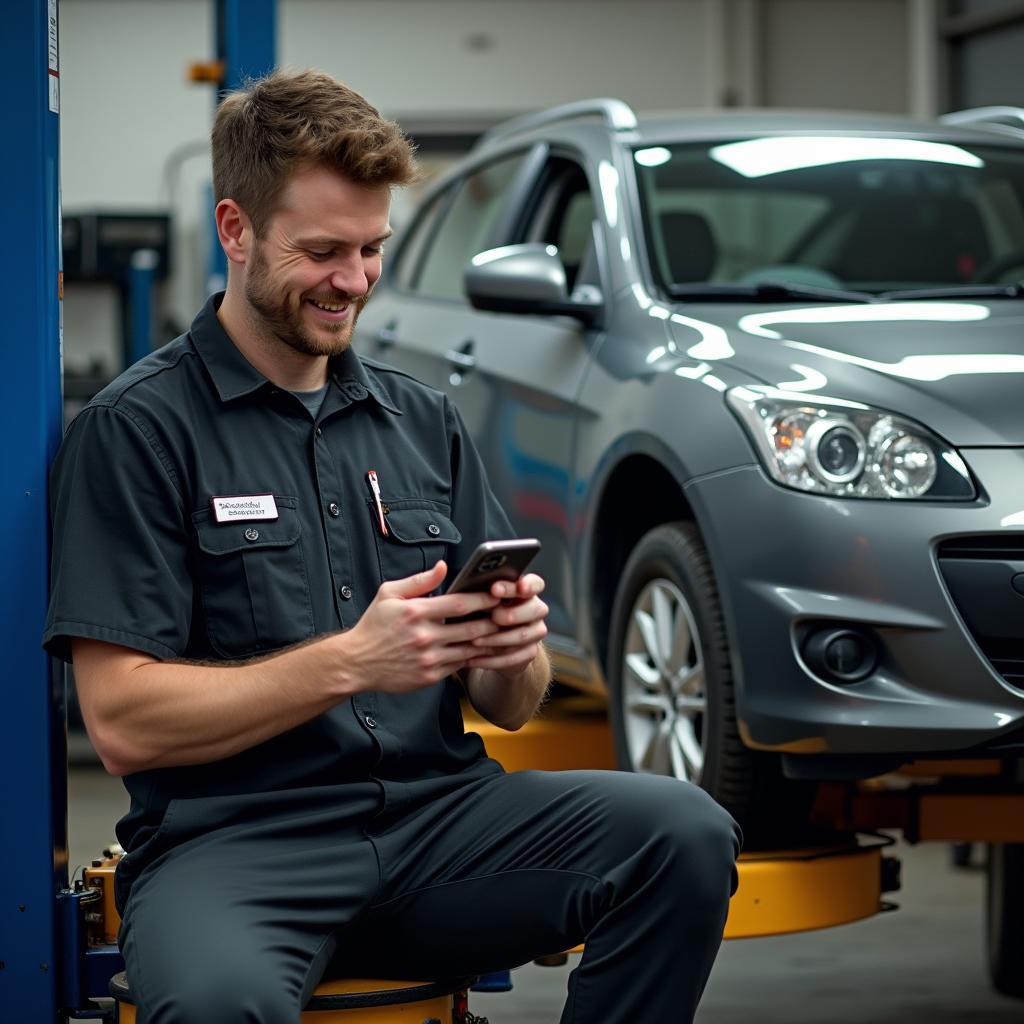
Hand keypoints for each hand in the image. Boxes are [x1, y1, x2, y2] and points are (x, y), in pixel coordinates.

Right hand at [344, 561, 500, 691]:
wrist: (356, 663)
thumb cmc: (374, 625)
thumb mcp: (389, 594)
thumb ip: (419, 581)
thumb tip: (444, 567)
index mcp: (416, 613)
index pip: (459, 604)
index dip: (483, 598)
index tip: (499, 593)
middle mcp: (425, 637)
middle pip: (472, 628)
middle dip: (495, 620)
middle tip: (511, 613)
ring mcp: (429, 659)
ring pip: (470, 649)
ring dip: (490, 640)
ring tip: (506, 631)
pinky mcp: (430, 676)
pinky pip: (460, 665)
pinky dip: (474, 657)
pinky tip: (486, 649)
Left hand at [466, 573, 547, 677]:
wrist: (492, 642)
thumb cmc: (482, 611)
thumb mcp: (481, 597)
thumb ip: (479, 588)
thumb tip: (457, 577)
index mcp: (526, 590)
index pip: (535, 584)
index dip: (523, 585)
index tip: (498, 589)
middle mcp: (536, 609)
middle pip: (535, 609)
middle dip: (512, 613)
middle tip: (494, 616)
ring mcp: (535, 631)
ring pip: (523, 635)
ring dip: (497, 639)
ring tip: (475, 641)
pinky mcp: (530, 652)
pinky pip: (515, 657)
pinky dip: (492, 659)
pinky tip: (473, 658)